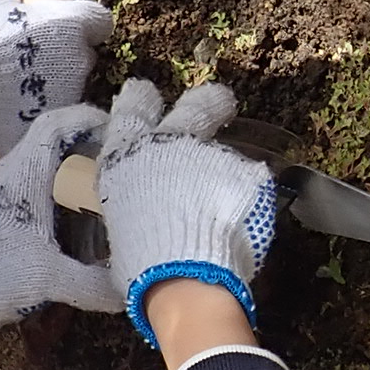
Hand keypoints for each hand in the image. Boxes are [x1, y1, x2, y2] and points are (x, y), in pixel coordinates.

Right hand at [0, 0, 112, 167]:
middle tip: (28, 50)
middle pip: (81, 53)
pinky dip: (35, 103)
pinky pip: (49, 108)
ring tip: (13, 78)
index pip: (99, 20)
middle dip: (62, 51)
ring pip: (68, 82)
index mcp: (70, 26)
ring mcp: (68, 97)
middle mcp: (79, 62)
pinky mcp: (50, 122)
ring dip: (50, 78)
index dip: (81, 20)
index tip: (60, 22)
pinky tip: (9, 100)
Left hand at [0, 105, 116, 355]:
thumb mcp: (51, 279)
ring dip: (71, 169)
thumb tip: (130, 292)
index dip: (87, 120)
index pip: (55, 126)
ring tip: (102, 187)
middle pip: (52, 142)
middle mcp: (10, 175)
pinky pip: (33, 185)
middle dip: (87, 146)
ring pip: (42, 164)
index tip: (117, 130)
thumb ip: (96, 284)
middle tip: (117, 161)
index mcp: (23, 175)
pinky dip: (58, 190)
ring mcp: (0, 192)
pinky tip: (74, 215)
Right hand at [94, 78, 278, 346]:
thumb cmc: (141, 265)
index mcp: (127, 158)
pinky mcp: (246, 172)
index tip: (143, 92)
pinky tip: (243, 218)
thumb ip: (134, 214)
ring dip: (228, 164)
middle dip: (207, 103)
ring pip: (225, 148)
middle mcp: (168, 144)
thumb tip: (129, 240)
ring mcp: (210, 155)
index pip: (130, 112)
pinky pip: (248, 179)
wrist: (187, 277)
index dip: (138, 101)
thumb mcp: (122, 237)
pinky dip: (246, 195)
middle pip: (193, 108)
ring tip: (232, 189)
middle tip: (219, 102)